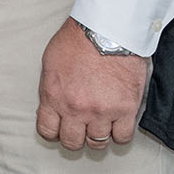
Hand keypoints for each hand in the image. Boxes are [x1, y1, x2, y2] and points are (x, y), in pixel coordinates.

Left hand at [37, 17, 148, 150]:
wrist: (107, 30)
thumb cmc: (78, 40)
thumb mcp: (50, 63)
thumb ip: (51, 88)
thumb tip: (53, 105)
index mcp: (53, 96)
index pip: (48, 131)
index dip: (53, 132)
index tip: (59, 129)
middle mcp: (76, 109)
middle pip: (73, 142)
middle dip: (75, 137)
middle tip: (80, 129)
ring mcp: (102, 112)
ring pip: (98, 143)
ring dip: (97, 136)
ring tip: (100, 124)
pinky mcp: (126, 110)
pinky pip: (123, 137)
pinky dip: (119, 134)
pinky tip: (117, 124)